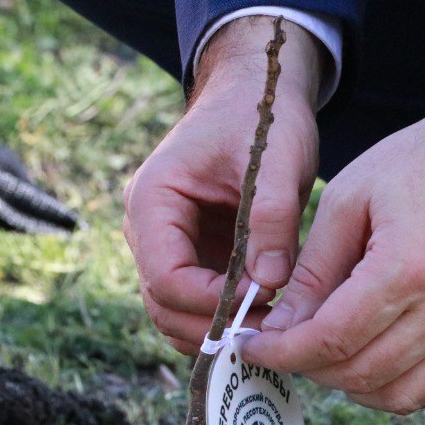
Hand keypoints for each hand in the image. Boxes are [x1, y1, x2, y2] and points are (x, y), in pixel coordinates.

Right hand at [122, 17, 323, 353]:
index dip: (212, 300)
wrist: (256, 95)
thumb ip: (271, 216)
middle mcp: (148, 229)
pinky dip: (224, 319)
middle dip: (214, 324)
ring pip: (175, 314)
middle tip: (272, 329)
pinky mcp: (192, 258)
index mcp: (153, 199)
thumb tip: (268, 282)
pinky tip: (266, 317)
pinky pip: (196, 305)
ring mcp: (167, 247)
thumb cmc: (261, 117)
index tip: (264, 304)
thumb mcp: (276, 158)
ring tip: (272, 325)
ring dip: (218, 329)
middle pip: (163, 305)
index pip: (167, 275)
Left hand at [241, 74, 424, 413]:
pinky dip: (392, 388)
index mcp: (407, 269)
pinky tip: (368, 359)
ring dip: (347, 383)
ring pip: (394, 394)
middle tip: (279, 343)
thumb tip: (281, 326)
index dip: (281, 351)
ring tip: (321, 350)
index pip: (331, 339)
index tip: (250, 344)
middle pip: (358, 373)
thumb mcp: (349, 197)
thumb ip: (313, 270)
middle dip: (306, 366)